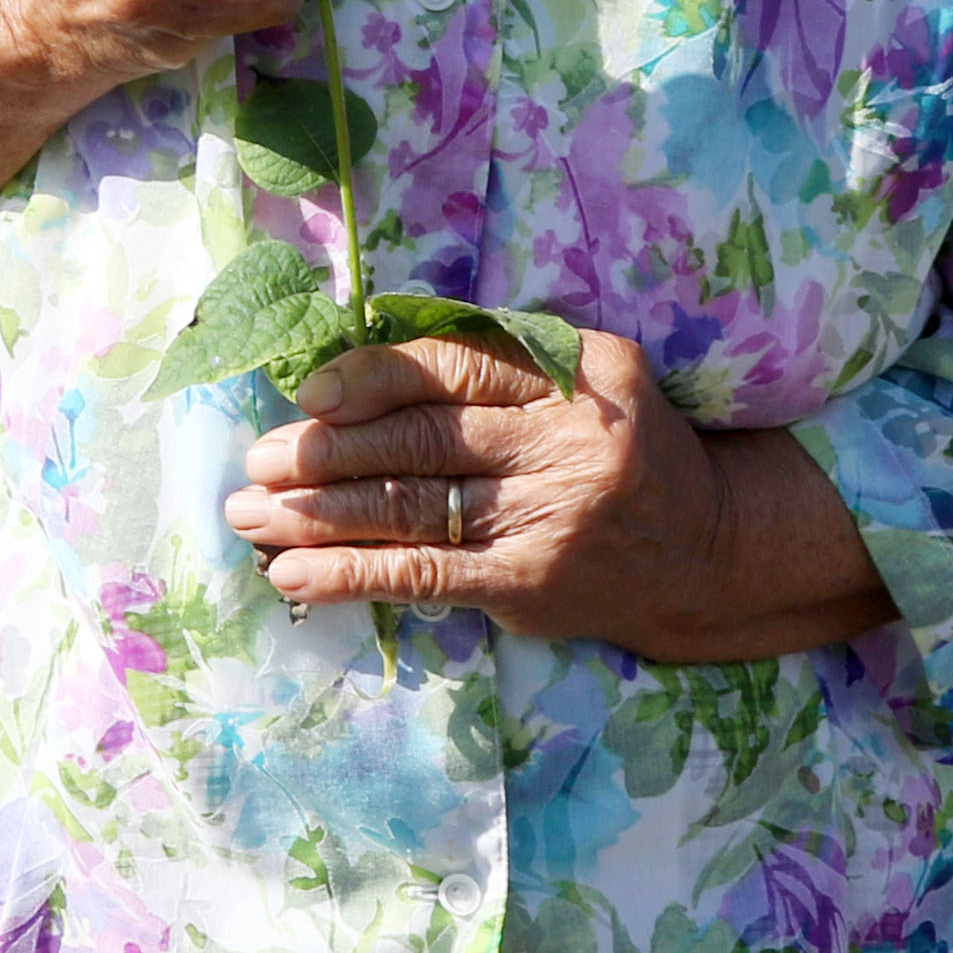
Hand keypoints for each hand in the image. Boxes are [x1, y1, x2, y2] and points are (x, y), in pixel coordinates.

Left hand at [223, 335, 895, 665]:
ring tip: (247, 516)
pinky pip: (422, 575)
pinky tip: (290, 575)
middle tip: (258, 461)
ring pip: (409, 509)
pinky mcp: (530, 585)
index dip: (371, 379)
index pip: (453, 367)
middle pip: (420, 440)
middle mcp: (565, 440)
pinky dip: (348, 574)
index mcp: (573, 372)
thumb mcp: (578, 382)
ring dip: (315, 514)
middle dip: (325, 452)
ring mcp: (548, 517)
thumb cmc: (615, 450)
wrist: (704, 549)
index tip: (309, 395)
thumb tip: (352, 379)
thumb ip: (492, 369)